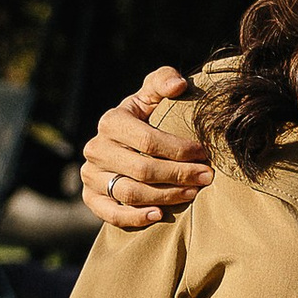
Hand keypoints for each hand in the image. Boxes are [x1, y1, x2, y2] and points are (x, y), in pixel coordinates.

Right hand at [81, 67, 210, 230]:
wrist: (122, 145)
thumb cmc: (144, 118)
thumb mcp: (152, 96)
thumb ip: (164, 80)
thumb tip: (179, 85)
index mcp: (111, 121)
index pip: (148, 141)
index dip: (180, 150)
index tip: (204, 154)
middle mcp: (96, 148)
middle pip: (142, 169)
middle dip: (179, 174)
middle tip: (207, 177)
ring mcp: (90, 175)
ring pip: (130, 193)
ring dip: (165, 196)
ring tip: (193, 193)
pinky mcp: (90, 197)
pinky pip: (111, 213)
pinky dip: (135, 217)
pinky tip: (159, 214)